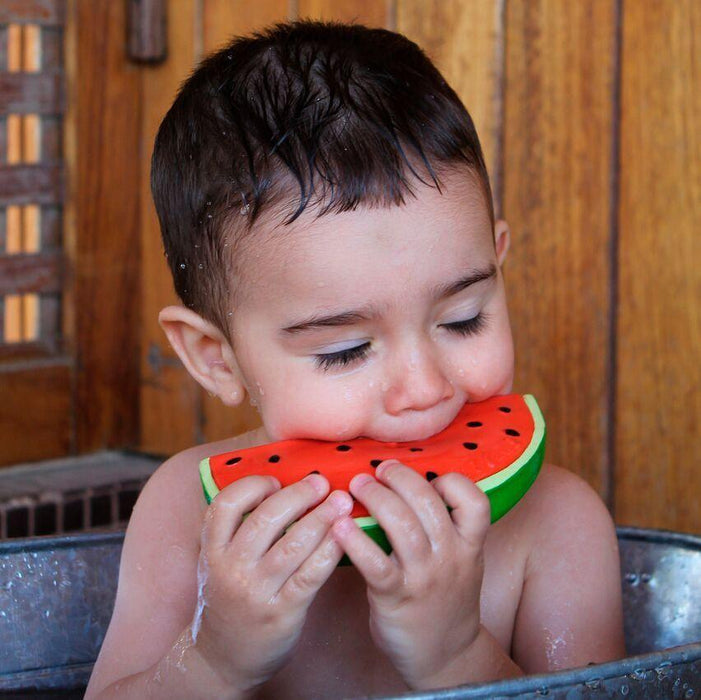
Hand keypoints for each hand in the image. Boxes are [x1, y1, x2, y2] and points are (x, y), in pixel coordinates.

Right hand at [194, 474, 352, 694]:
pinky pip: (310, 575)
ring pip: (292, 544)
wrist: (221, 660)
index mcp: (212, 551)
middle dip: (298, 495)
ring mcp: (256, 592)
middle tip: (321, 482)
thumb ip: (239, 531)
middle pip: (265, 519)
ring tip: (341, 501)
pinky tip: (344, 536)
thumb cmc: (228, 602)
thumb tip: (284, 489)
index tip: (275, 481)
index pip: (225, 505)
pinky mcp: (281, 613)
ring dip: (321, 518)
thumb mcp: (218, 564)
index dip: (253, 486)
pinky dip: (329, 551)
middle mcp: (230, 569)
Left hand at [332, 460, 489, 687]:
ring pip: (403, 527)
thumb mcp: (461, 560)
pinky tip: (340, 526)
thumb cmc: (445, 597)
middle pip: (429, 504)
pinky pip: (375, 564)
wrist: (446, 656)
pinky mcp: (396, 598)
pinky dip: (356, 542)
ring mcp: (424, 578)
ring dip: (376, 499)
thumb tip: (407, 482)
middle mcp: (450, 557)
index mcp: (469, 544)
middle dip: (400, 478)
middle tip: (378, 469)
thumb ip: (445, 526)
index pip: (475, 501)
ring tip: (356, 486)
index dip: (452, 482)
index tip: (428, 476)